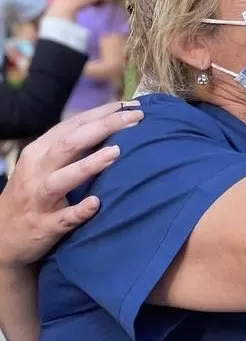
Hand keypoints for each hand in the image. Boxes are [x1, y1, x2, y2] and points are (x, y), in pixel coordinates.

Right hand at [0, 101, 141, 266]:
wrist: (3, 236)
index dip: (102, 113)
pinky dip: (80, 211)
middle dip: (104, 127)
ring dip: (88, 165)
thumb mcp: (45, 164)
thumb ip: (73, 145)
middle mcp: (37, 171)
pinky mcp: (45, 225)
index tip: (132, 105)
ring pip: (61, 179)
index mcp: (40, 151)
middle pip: (69, 143)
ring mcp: (39, 199)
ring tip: (116, 152)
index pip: (73, 125)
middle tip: (136, 118)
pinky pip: (64, 218)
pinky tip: (96, 203)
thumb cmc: (34, 192)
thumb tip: (114, 123)